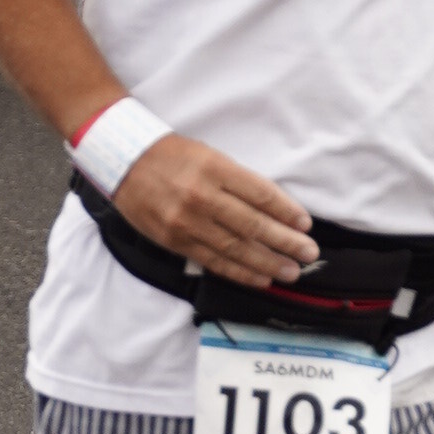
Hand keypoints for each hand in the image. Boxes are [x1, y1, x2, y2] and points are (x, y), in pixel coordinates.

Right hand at [107, 132, 317, 289]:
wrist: (124, 162)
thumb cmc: (172, 156)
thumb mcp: (210, 155)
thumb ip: (239, 181)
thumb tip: (274, 210)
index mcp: (215, 168)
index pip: (261, 194)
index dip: (287, 211)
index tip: (306, 224)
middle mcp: (202, 196)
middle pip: (253, 225)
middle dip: (285, 242)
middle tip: (309, 253)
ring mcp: (187, 222)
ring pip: (235, 248)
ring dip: (268, 263)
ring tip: (291, 271)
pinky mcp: (175, 241)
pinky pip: (213, 261)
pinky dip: (240, 272)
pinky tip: (260, 278)